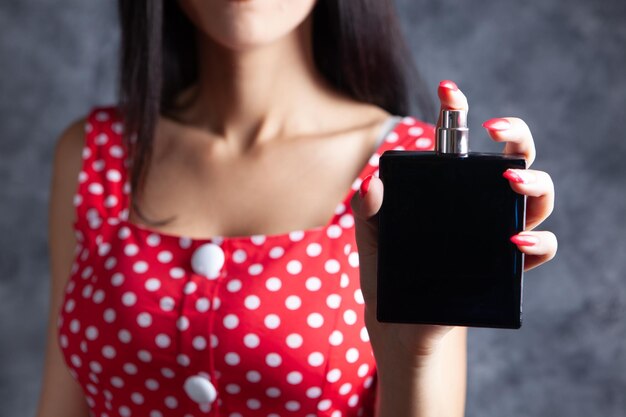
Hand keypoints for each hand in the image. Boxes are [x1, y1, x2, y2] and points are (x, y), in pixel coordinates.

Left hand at [350, 80, 557, 359]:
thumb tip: (374, 181)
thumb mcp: (371, 239)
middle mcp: (478, 209)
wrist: (399, 331)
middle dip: (517, 137)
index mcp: (447, 194)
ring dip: (534, 183)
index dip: (460, 114)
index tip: (449, 91)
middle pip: (515, 162)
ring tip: (510, 180)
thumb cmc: (388, 277)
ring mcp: (494, 238)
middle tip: (498, 128)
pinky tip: (516, 243)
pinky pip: (538, 250)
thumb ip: (369, 209)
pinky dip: (536, 243)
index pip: (461, 147)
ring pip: (536, 200)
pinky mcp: (504, 272)